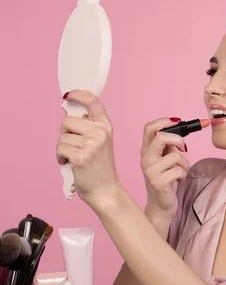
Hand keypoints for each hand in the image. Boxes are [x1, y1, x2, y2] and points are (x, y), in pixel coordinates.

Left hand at [56, 90, 121, 209]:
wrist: (105, 190)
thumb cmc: (99, 167)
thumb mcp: (99, 142)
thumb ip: (87, 126)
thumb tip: (66, 110)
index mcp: (106, 126)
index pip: (93, 101)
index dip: (78, 94)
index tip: (68, 95)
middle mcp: (101, 132)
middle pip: (68, 120)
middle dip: (65, 133)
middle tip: (74, 146)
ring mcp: (92, 144)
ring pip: (62, 136)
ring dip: (62, 147)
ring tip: (73, 157)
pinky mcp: (81, 156)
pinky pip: (60, 148)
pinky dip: (60, 157)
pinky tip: (69, 163)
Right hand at [140, 118, 189, 218]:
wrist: (161, 205)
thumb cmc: (167, 180)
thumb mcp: (167, 160)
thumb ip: (170, 146)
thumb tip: (181, 129)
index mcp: (146, 151)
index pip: (149, 128)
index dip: (164, 121)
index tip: (178, 121)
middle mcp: (145, 159)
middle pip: (162, 137)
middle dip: (179, 140)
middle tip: (184, 149)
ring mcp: (150, 171)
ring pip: (175, 155)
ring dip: (184, 164)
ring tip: (180, 172)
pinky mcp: (158, 182)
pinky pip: (179, 170)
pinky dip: (183, 175)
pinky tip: (177, 182)